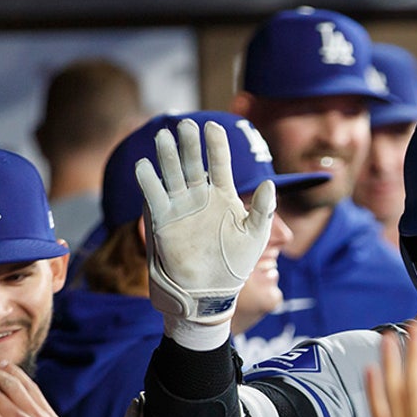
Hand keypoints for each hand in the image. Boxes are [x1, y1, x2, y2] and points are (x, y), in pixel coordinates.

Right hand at [138, 119, 276, 344]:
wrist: (210, 291)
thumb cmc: (236, 264)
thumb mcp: (256, 236)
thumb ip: (264, 210)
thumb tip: (271, 184)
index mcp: (223, 195)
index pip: (218, 162)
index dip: (215, 144)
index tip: (212, 126)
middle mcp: (200, 196)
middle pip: (191, 162)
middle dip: (188, 144)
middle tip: (184, 125)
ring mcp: (180, 206)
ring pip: (171, 174)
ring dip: (166, 155)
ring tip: (163, 136)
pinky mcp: (163, 220)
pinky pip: (154, 196)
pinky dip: (148, 181)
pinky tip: (145, 166)